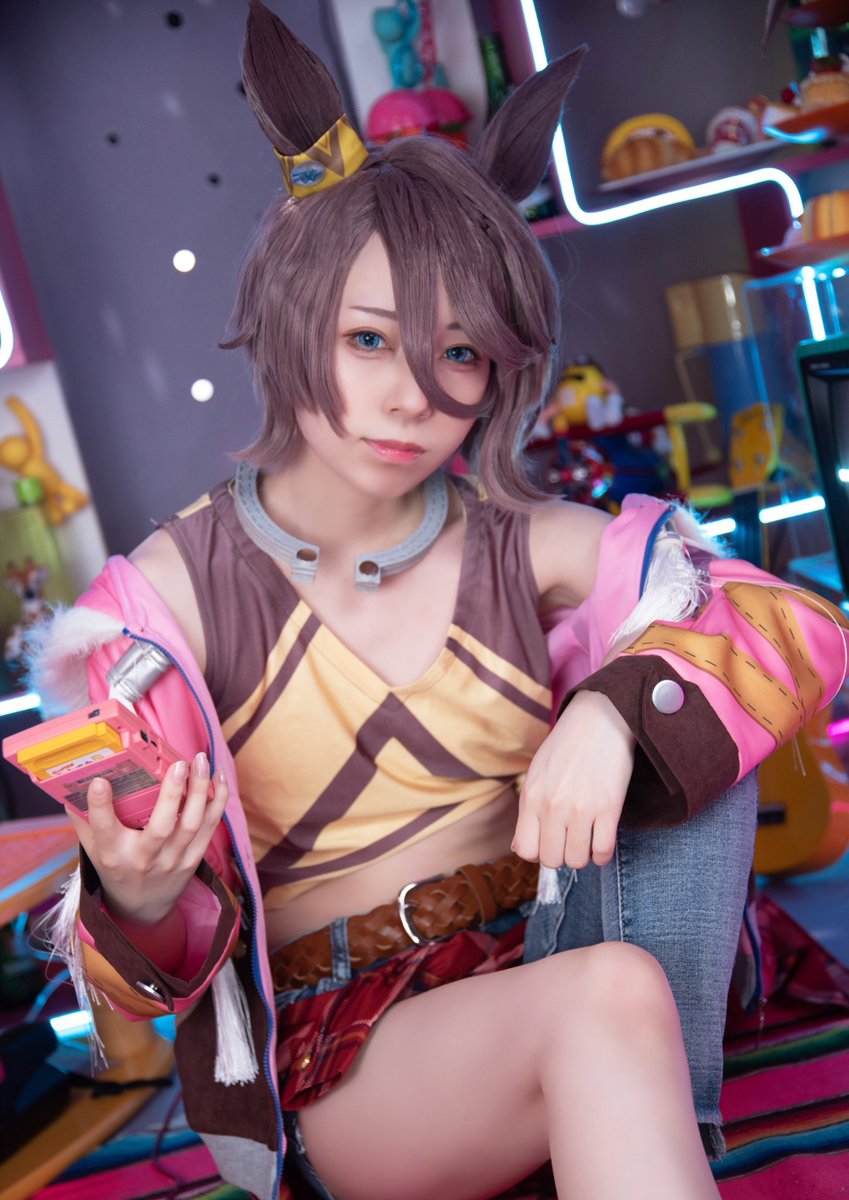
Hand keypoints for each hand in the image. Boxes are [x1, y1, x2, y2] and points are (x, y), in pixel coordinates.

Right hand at [66, 752, 228, 924]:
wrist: (141, 908)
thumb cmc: (115, 868)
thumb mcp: (93, 849)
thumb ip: (84, 819)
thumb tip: (73, 781)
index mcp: (113, 855)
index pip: (104, 830)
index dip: (100, 806)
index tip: (99, 782)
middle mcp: (144, 858)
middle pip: (162, 827)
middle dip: (172, 793)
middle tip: (178, 763)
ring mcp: (173, 860)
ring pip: (192, 824)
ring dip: (201, 790)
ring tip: (202, 760)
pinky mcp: (193, 859)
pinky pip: (210, 827)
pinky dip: (217, 801)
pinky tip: (219, 778)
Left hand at [513, 690, 634, 869]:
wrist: (601, 718)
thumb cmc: (568, 745)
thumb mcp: (537, 773)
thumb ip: (528, 810)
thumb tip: (522, 849)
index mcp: (531, 797)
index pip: (525, 850)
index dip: (538, 852)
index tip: (550, 841)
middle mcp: (552, 806)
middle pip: (552, 860)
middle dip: (561, 855)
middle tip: (570, 840)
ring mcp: (580, 809)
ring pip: (577, 860)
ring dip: (583, 855)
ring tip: (587, 838)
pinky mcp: (609, 808)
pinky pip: (603, 851)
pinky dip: (602, 854)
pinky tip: (602, 841)